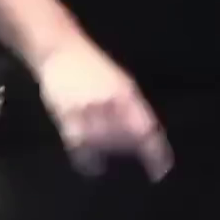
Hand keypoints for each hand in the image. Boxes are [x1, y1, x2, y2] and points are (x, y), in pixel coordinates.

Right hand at [33, 38, 172, 181]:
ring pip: (103, 145)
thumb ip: (133, 108)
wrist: (60, 48)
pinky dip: (88, 162)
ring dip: (107, 150)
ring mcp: (87, 108)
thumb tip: (144, 138)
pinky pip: (80, 148)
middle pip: (124, 140)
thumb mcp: (120, 82)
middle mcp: (109, 102)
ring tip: (104, 146)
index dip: (155, 154)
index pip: (146, 130)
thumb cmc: (91, 67)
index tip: (159, 171)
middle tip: (124, 150)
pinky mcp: (66, 114)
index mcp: (127, 94)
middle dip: (126, 148)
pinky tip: (93, 166)